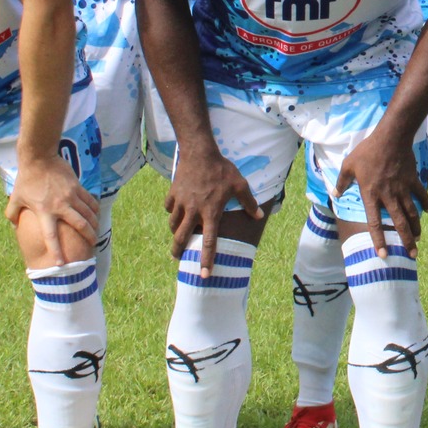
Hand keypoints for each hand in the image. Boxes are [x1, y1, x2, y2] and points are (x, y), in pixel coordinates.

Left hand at [6, 147, 99, 266]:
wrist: (39, 158)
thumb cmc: (26, 179)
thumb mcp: (15, 198)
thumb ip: (12, 214)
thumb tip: (14, 227)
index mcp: (44, 212)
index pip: (51, 236)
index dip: (56, 251)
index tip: (61, 264)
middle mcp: (60, 206)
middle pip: (80, 225)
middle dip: (88, 237)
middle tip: (92, 245)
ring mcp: (71, 196)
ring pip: (88, 214)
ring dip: (94, 224)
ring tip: (96, 232)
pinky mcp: (77, 187)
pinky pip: (90, 201)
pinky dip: (95, 210)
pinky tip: (96, 215)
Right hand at [165, 138, 261, 273]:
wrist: (200, 152)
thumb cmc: (222, 169)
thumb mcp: (240, 184)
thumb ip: (248, 202)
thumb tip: (258, 217)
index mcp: (211, 213)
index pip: (209, 242)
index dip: (206, 260)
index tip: (204, 274)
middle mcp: (193, 211)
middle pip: (182, 238)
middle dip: (178, 251)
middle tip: (178, 258)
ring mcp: (181, 203)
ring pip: (173, 224)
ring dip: (175, 232)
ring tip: (178, 235)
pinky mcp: (172, 194)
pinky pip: (169, 208)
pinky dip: (172, 211)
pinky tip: (176, 210)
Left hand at [335, 128, 427, 257]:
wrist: (390, 138)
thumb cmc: (367, 151)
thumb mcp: (349, 165)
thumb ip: (342, 182)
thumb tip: (335, 193)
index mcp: (371, 195)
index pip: (375, 223)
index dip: (379, 240)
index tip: (383, 254)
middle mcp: (388, 196)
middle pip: (399, 223)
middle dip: (406, 241)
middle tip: (412, 254)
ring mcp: (403, 189)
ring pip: (412, 213)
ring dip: (416, 227)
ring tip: (418, 239)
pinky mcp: (412, 180)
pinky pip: (421, 195)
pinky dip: (425, 203)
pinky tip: (427, 211)